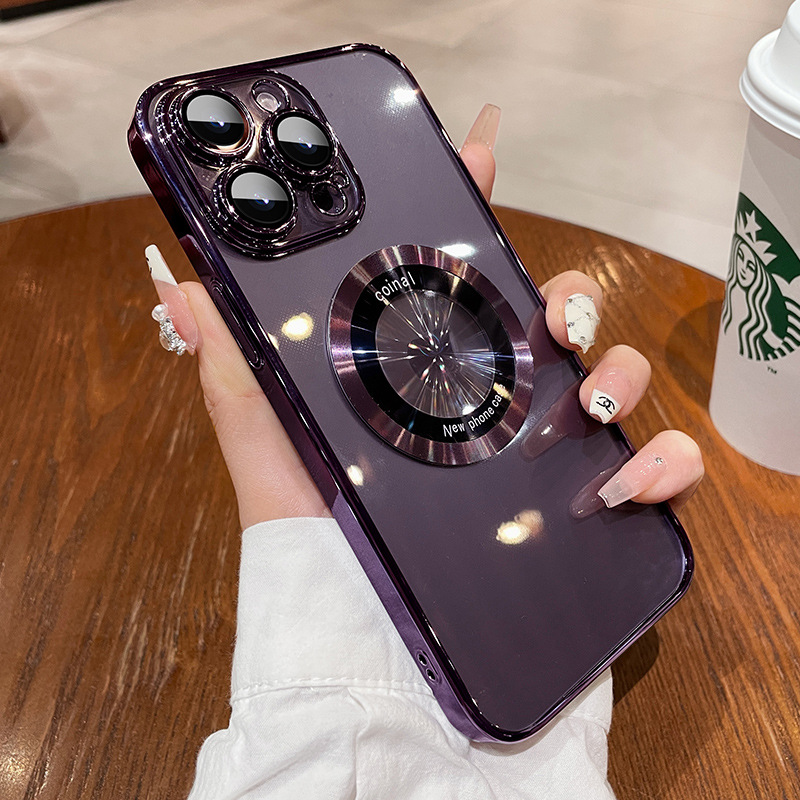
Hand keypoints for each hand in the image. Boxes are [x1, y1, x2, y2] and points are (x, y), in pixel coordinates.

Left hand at [147, 104, 702, 528]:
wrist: (355, 630)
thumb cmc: (309, 529)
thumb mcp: (266, 433)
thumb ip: (235, 357)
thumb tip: (183, 284)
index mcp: (427, 373)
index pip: (463, 279)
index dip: (476, 211)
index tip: (481, 153)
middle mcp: (492, 403)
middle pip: (555, 318)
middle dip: (569, 297)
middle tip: (551, 316)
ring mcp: (542, 453)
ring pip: (616, 378)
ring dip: (621, 372)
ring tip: (587, 399)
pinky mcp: (583, 509)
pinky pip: (657, 472)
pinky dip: (665, 463)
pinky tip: (627, 476)